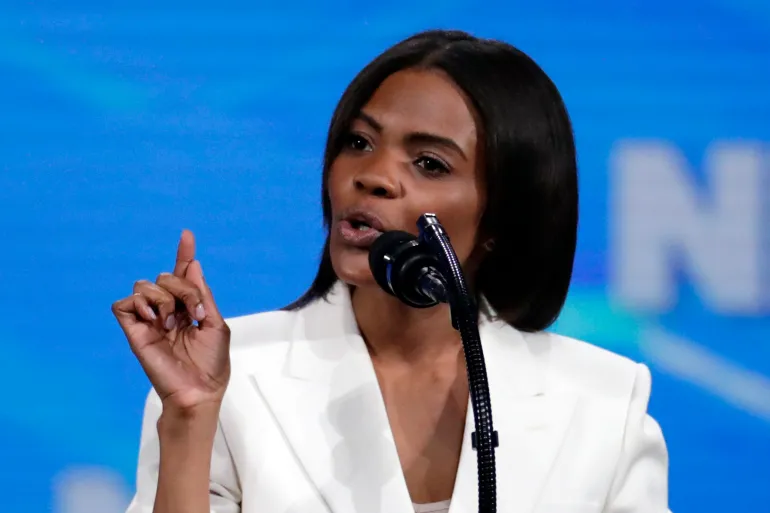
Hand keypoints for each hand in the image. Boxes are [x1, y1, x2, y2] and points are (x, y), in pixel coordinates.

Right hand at [112, 230, 230, 411]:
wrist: (199, 390)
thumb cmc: (211, 364)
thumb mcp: (215, 324)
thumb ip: (202, 295)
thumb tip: (194, 265)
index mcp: (187, 308)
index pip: (182, 275)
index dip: (184, 254)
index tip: (187, 235)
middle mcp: (167, 310)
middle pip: (165, 276)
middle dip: (183, 287)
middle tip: (194, 313)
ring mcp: (149, 320)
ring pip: (144, 285)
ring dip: (163, 298)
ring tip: (172, 322)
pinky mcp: (134, 332)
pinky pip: (123, 304)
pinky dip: (138, 304)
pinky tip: (154, 319)